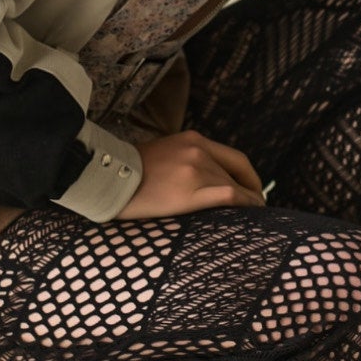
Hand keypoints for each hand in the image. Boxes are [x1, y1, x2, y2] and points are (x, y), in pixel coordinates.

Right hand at [116, 129, 266, 218]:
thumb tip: (202, 184)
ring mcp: (196, 169)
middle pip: (237, 173)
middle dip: (250, 192)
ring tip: (249, 221)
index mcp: (192, 140)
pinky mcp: (191, 191)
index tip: (252, 191)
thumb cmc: (127, 173)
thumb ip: (185, 162)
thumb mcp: (162, 155)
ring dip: (247, 204)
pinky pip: (230, 197)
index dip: (249, 176)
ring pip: (235, 186)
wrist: (106, 176)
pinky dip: (245, 205)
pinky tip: (248, 217)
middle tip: (255, 210)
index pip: (234, 158)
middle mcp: (198, 150)